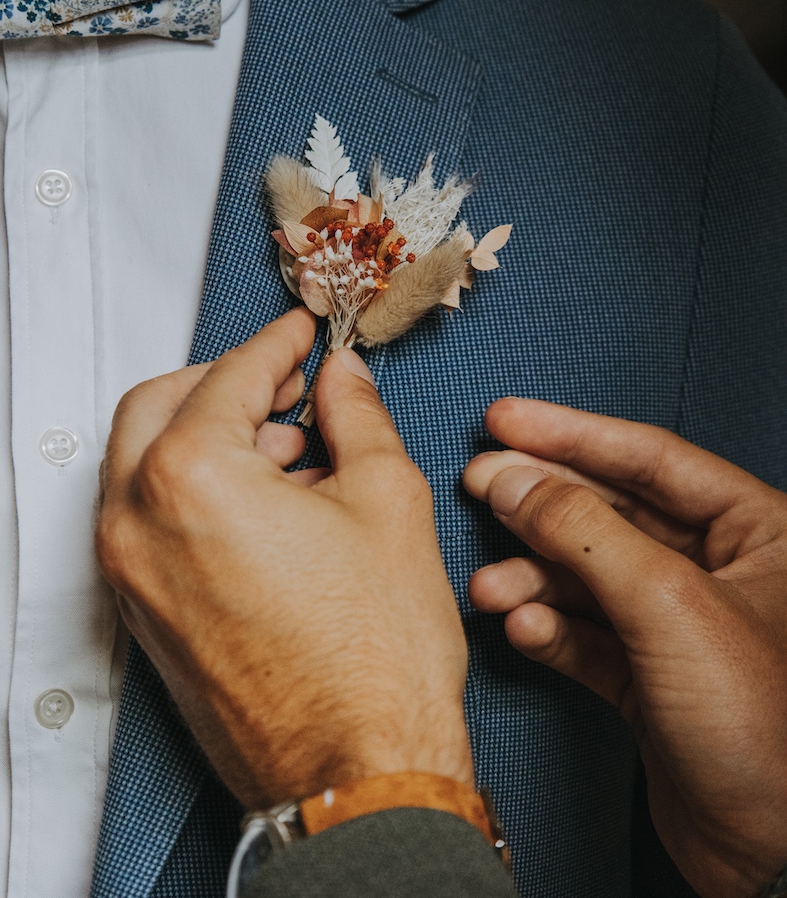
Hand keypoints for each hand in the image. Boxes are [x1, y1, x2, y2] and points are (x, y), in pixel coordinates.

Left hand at [96, 308, 472, 806]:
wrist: (355, 772)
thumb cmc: (375, 656)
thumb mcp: (387, 501)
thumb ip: (356, 417)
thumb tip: (343, 380)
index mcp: (192, 477)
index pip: (230, 375)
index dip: (278, 343)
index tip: (303, 334)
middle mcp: (138, 522)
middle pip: (160, 405)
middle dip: (223, 380)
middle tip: (285, 380)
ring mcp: (131, 573)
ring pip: (145, 462)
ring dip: (208, 433)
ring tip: (291, 449)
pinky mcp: (142, 614)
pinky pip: (149, 519)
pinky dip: (194, 489)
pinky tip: (266, 503)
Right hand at [464, 399, 786, 897]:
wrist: (776, 854)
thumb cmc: (766, 727)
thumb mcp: (667, 603)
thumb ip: (583, 531)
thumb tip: (515, 478)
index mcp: (756, 529)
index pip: (649, 456)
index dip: (571, 434)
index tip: (508, 420)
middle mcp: (721, 569)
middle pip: (611, 511)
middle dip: (541, 504)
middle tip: (480, 485)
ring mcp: (683, 624)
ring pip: (590, 576)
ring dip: (534, 578)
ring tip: (490, 585)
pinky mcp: (653, 679)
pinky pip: (588, 634)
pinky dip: (551, 629)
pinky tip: (523, 630)